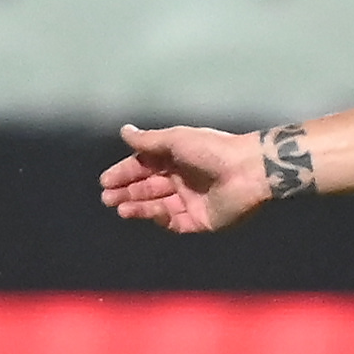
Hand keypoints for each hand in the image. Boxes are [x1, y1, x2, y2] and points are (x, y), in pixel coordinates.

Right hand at [100, 125, 267, 234]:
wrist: (248, 171)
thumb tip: (124, 131)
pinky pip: (175, 222)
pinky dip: (160, 218)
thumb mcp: (176, 140)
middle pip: (148, 188)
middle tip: (107, 198)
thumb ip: (148, 140)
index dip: (124, 174)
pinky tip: (150, 212)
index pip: (144, 167)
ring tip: (120, 208)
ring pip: (158, 206)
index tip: (105, 181)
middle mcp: (182, 180)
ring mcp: (192, 201)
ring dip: (138, 207)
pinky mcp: (201, 221)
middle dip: (126, 192)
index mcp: (177, 158)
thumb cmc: (212, 150)